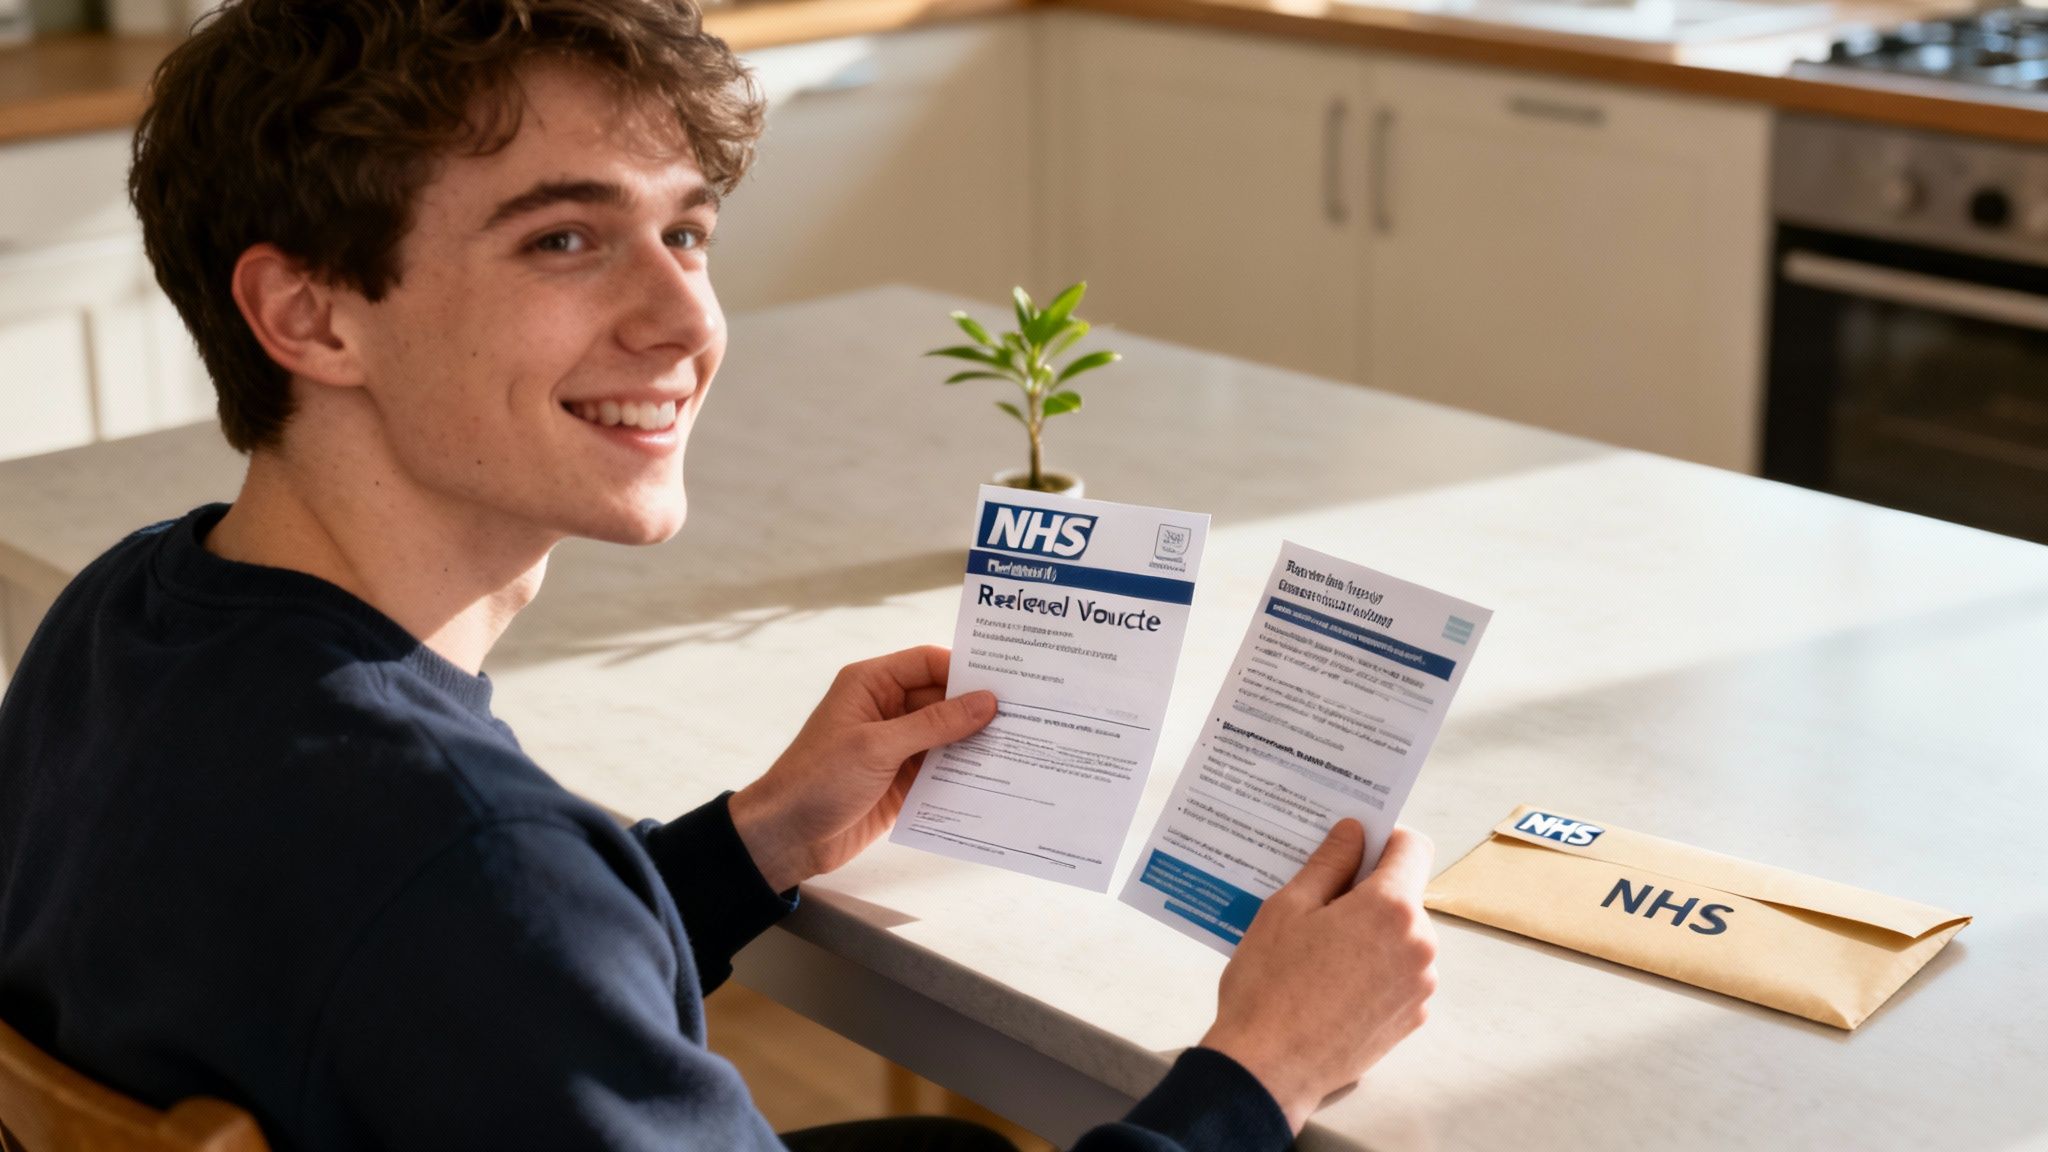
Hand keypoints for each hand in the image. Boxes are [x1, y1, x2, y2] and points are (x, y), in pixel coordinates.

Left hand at [729, 646, 996, 891]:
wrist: (786, 838)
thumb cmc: (817, 780)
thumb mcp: (877, 747)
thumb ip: (934, 724)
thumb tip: (985, 703)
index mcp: (870, 685)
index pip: (927, 663)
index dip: (964, 669)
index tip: (1006, 680)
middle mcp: (885, 710)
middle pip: (942, 699)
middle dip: (978, 709)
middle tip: (1027, 716)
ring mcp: (895, 747)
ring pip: (946, 736)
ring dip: (975, 743)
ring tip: (1021, 746)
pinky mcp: (902, 781)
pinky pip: (941, 769)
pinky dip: (964, 773)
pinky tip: (996, 777)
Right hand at [1198, 821, 1437, 1132]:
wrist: (1269, 1068)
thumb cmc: (1270, 986)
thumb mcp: (1287, 908)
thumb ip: (1329, 863)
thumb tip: (1352, 832)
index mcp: (1391, 908)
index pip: (1410, 846)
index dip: (1381, 838)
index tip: (1351, 848)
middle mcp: (1419, 945)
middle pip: (1404, 894)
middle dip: (1368, 891)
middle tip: (1317, 905)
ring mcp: (1420, 986)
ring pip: (1401, 935)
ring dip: (1370, 933)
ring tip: (1318, 952)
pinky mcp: (1412, 1018)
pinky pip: (1399, 974)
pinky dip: (1373, 969)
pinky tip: (1330, 984)